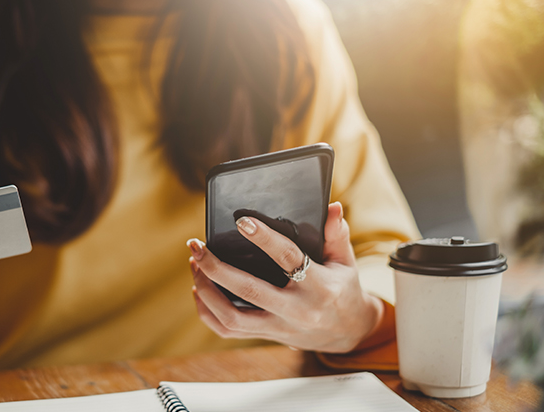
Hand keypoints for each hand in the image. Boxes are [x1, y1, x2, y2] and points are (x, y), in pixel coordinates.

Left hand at [187, 202, 382, 352]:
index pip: (288, 258)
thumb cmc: (343, 290)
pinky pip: (228, 331)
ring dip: (206, 290)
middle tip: (196, 246)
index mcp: (319, 286)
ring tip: (195, 264)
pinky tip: (199, 289)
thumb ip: (337, 234)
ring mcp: (279, 327)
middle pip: (248, 291)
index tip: (242, 221)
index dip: (264, 239)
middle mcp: (296, 310)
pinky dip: (208, 312)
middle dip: (216, 267)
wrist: (348, 333)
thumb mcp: (346, 261)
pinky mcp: (267, 336)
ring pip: (232, 317)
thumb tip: (331, 207)